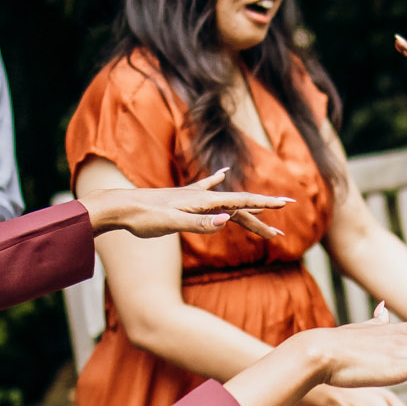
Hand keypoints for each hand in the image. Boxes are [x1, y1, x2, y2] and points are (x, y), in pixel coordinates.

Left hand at [82, 171, 291, 239]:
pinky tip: (223, 172)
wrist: (120, 206)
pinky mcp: (183, 199)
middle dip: (261, 217)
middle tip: (280, 233)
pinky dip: (218, 181)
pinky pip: (207, 189)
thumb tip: (227, 221)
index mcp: (203, 202)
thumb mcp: (172, 224)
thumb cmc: (144, 218)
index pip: (241, 202)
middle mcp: (202, 197)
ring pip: (227, 204)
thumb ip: (200, 223)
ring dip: (247, 212)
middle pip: (239, 208)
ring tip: (265, 216)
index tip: (286, 203)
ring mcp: (193, 197)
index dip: (265, 204)